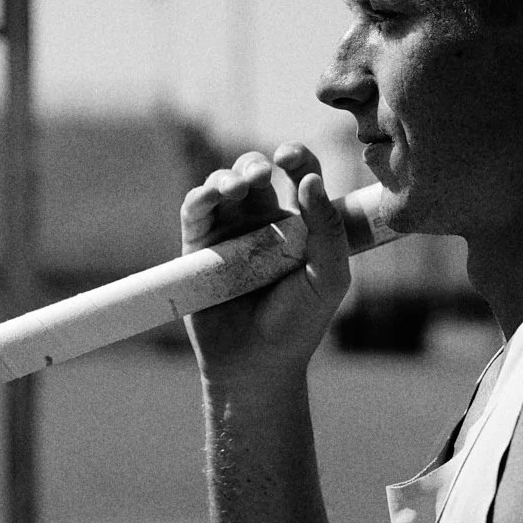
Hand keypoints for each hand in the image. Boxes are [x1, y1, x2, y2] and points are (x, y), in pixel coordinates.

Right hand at [180, 143, 352, 385]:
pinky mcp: (198, 250)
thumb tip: (310, 179)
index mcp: (296, 224)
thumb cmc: (298, 324)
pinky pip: (194, 213)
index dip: (295, 158)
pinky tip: (208, 198)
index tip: (290, 158)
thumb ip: (327, 228)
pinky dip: (198, 198)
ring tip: (233, 189)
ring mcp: (227, 235)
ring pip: (220, 187)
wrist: (256, 364)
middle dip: (252, 165)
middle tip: (260, 175)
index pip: (298, 175)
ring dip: (225, 178)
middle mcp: (260, 224)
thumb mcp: (328, 277)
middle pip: (253, 174)